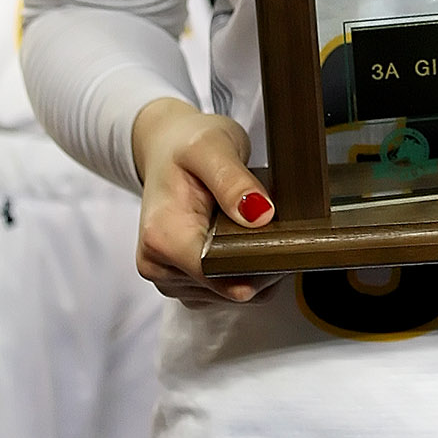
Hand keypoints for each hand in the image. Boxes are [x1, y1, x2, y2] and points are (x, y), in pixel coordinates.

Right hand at [131, 96, 279, 305]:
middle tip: (268, 221)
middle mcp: (158, 266)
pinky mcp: (182, 282)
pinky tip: (241, 240)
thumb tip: (260, 215)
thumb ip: (233, 180)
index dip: (257, 261)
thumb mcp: (212, 146)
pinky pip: (225, 291)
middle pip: (229, 288)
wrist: (166, 147)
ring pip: (231, 293)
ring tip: (249, 226)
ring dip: (252, 267)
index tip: (279, 236)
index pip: (220, 275)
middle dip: (259, 262)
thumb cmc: (186, 144)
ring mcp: (168, 279)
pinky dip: (242, 270)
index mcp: (162, 237)